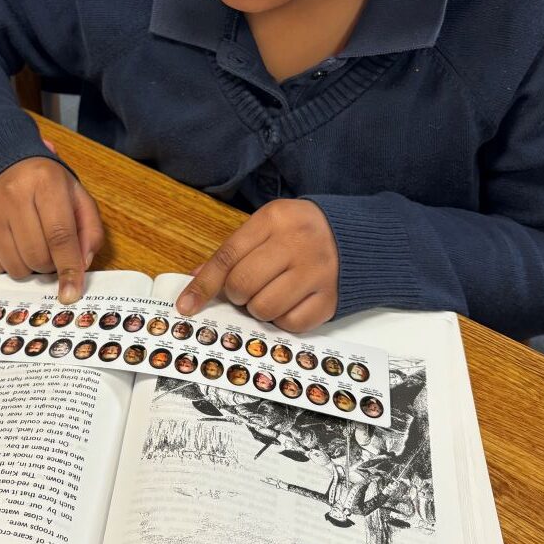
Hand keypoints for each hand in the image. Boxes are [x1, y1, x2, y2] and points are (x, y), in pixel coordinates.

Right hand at [0, 156, 104, 303]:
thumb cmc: (41, 182)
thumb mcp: (74, 193)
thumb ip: (89, 227)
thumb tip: (82, 264)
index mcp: (45, 182)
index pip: (60, 236)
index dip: (69, 269)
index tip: (72, 293)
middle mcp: (13, 195)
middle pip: (38, 257)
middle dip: (50, 265)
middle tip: (51, 249)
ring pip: (16, 267)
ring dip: (29, 267)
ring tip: (30, 242)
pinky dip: (8, 264)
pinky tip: (11, 243)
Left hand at [175, 200, 338, 331]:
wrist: (358, 238)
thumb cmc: (300, 232)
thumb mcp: (268, 227)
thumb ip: (234, 250)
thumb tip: (198, 279)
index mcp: (275, 219)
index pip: (228, 256)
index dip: (203, 285)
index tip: (186, 306)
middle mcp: (297, 244)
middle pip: (243, 285)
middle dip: (236, 295)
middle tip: (245, 290)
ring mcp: (316, 272)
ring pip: (264, 308)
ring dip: (258, 309)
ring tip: (269, 294)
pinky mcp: (331, 299)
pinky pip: (290, 324)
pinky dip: (282, 320)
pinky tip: (289, 303)